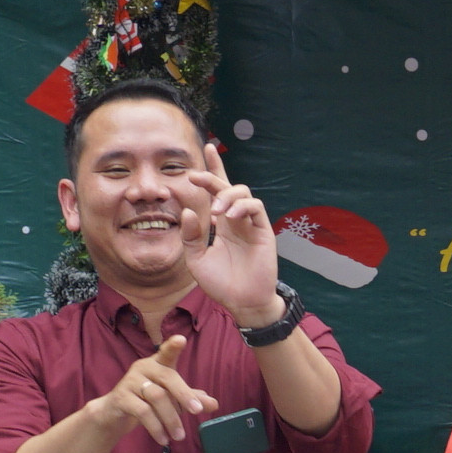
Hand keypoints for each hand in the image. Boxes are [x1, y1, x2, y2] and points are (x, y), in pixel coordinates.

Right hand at [104, 335, 213, 449]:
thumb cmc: (147, 401)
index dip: (173, 346)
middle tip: (197, 411)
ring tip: (180, 436)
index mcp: (158, 364)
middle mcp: (143, 368)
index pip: (166, 352)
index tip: (181, 339)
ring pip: (157, 397)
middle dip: (184, 395)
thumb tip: (214, 404)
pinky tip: (163, 440)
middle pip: (168, 377)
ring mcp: (130, 381)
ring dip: (171, 418)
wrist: (113, 414)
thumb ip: (191, 399)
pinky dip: (156, 427)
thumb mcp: (171, 399)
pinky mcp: (121, 397)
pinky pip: (143, 412)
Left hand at [190, 152, 283, 325]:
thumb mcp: (196, 260)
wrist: (242, 302)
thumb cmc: (221, 283)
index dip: (213, 169)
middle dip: (213, 175)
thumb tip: (188, 211)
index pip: (217, 191)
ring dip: (226, 195)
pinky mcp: (263, 231)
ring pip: (243, 193)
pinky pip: (255, 207)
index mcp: (221, 223)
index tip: (205, 150)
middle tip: (195, 177)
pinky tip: (229, 217)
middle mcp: (236, 219)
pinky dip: (241, 206)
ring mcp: (250, 224)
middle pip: (229, 185)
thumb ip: (190, 236)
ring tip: (215, 211)